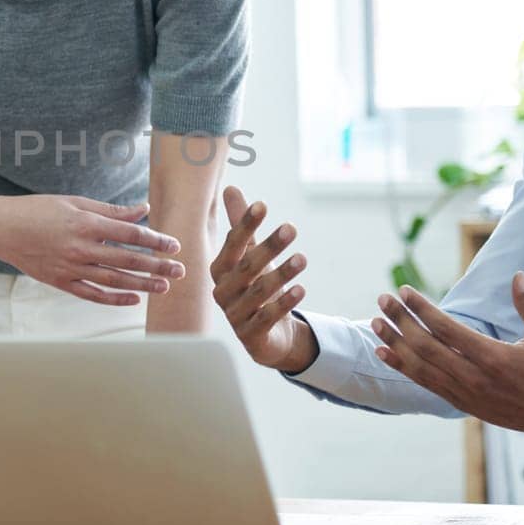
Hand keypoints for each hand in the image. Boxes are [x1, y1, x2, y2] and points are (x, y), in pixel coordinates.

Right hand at [0, 194, 184, 306]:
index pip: (130, 234)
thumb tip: (142, 209)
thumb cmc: (39, 210)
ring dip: (142, 284)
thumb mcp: (76, 202)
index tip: (174, 245)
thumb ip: (111, 210)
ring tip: (163, 286)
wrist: (2, 228)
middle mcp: (80, 247)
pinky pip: (92, 294)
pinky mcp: (60, 281)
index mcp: (85, 223)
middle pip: (127, 260)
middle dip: (157, 266)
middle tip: (180, 270)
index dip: (155, 240)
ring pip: (113, 280)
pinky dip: (114, 298)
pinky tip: (133, 299)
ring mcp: (70, 267)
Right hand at [210, 186, 311, 370]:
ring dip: (281, 273)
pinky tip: (300, 289)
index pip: (233, 244)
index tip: (262, 206)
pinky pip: (267, 318)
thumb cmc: (254, 288)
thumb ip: (241, 226)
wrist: (264, 335)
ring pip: (258, 292)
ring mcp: (235, 315)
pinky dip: (283, 303)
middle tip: (291, 228)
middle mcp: (223, 291)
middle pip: (247, 266)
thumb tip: (230, 188)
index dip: (245, 225)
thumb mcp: (250, 256)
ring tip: (303, 258)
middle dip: (269, 247)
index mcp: (220, 269)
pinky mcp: (251, 335)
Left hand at [371, 273, 523, 443]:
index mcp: (492, 357)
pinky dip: (402, 367)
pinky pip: (424, 383)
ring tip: (375, 322)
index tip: (404, 291)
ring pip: (420, 366)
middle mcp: (473, 377)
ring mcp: (463, 392)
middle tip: (382, 299)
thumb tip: (519, 276)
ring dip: (395, 343)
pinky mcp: (459, 402)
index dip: (422, 310)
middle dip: (401, 320)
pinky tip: (383, 352)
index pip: (446, 330)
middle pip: (426, 346)